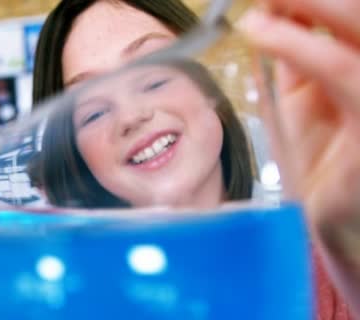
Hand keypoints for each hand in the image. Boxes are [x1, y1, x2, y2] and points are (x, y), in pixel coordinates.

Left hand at [238, 0, 359, 314]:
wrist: (338, 221)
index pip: (351, 14)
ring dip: (305, 3)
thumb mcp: (303, 97)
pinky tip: (259, 30)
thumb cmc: (323, 159)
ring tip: (256, 8)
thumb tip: (269, 9)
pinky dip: (298, 45)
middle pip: (358, 10)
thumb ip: (296, 54)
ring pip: (358, 22)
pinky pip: (341, 70)